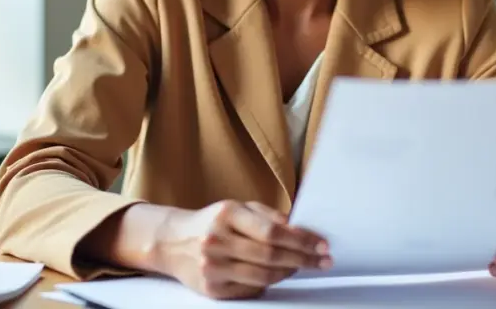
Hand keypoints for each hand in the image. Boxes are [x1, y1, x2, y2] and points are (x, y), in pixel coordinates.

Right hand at [154, 200, 331, 299]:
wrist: (173, 242)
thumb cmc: (213, 222)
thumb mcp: (238, 208)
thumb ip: (268, 215)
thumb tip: (301, 229)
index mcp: (226, 214)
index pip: (273, 231)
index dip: (301, 240)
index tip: (321, 244)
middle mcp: (217, 240)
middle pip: (271, 255)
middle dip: (303, 258)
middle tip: (322, 260)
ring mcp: (212, 266)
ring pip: (263, 275)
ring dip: (289, 272)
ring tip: (303, 267)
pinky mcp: (212, 288)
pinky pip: (250, 288)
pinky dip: (269, 282)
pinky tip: (279, 275)